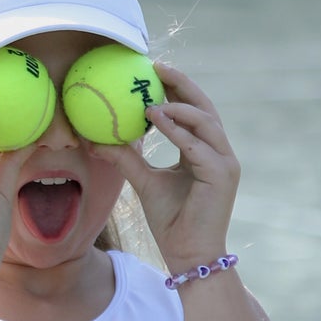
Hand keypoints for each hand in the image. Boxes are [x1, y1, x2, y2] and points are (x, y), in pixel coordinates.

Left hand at [89, 62, 239, 270]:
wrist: (189, 255)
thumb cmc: (171, 221)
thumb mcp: (144, 182)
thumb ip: (126, 159)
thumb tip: (95, 140)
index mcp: (205, 151)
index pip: (194, 111)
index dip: (177, 88)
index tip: (154, 70)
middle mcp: (219, 152)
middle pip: (205, 107)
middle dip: (182, 83)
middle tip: (157, 66)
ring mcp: (225, 163)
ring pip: (205, 122)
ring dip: (178, 107)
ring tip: (150, 100)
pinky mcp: (222, 176)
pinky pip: (198, 146)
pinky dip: (178, 131)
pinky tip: (156, 120)